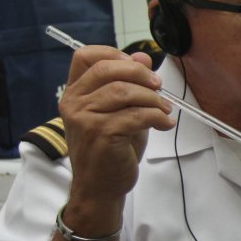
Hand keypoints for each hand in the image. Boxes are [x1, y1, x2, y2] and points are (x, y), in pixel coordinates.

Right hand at [61, 46, 174, 209]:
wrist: (100, 187)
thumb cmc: (110, 148)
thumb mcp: (120, 111)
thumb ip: (128, 84)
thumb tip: (143, 56)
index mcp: (75, 92)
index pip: (85, 56)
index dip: (115, 53)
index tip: (139, 65)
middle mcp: (74, 102)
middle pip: (108, 69)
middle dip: (140, 74)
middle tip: (159, 86)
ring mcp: (84, 118)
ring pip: (124, 92)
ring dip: (153, 98)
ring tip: (165, 110)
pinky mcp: (100, 134)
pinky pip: (136, 115)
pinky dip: (157, 117)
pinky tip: (164, 123)